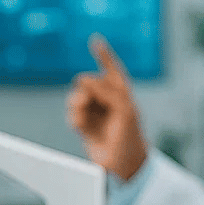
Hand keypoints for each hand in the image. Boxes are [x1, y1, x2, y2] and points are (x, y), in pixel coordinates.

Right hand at [67, 34, 148, 181]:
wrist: (123, 164)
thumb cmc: (130, 136)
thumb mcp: (124, 109)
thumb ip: (106, 90)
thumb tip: (85, 79)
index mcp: (121, 92)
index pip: (111, 68)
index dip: (103, 54)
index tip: (95, 41)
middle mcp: (107, 100)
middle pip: (87, 82)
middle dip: (84, 89)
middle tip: (86, 100)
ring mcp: (96, 113)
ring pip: (77, 98)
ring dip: (76, 105)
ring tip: (82, 117)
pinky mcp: (85, 126)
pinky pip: (73, 114)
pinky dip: (74, 117)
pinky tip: (80, 126)